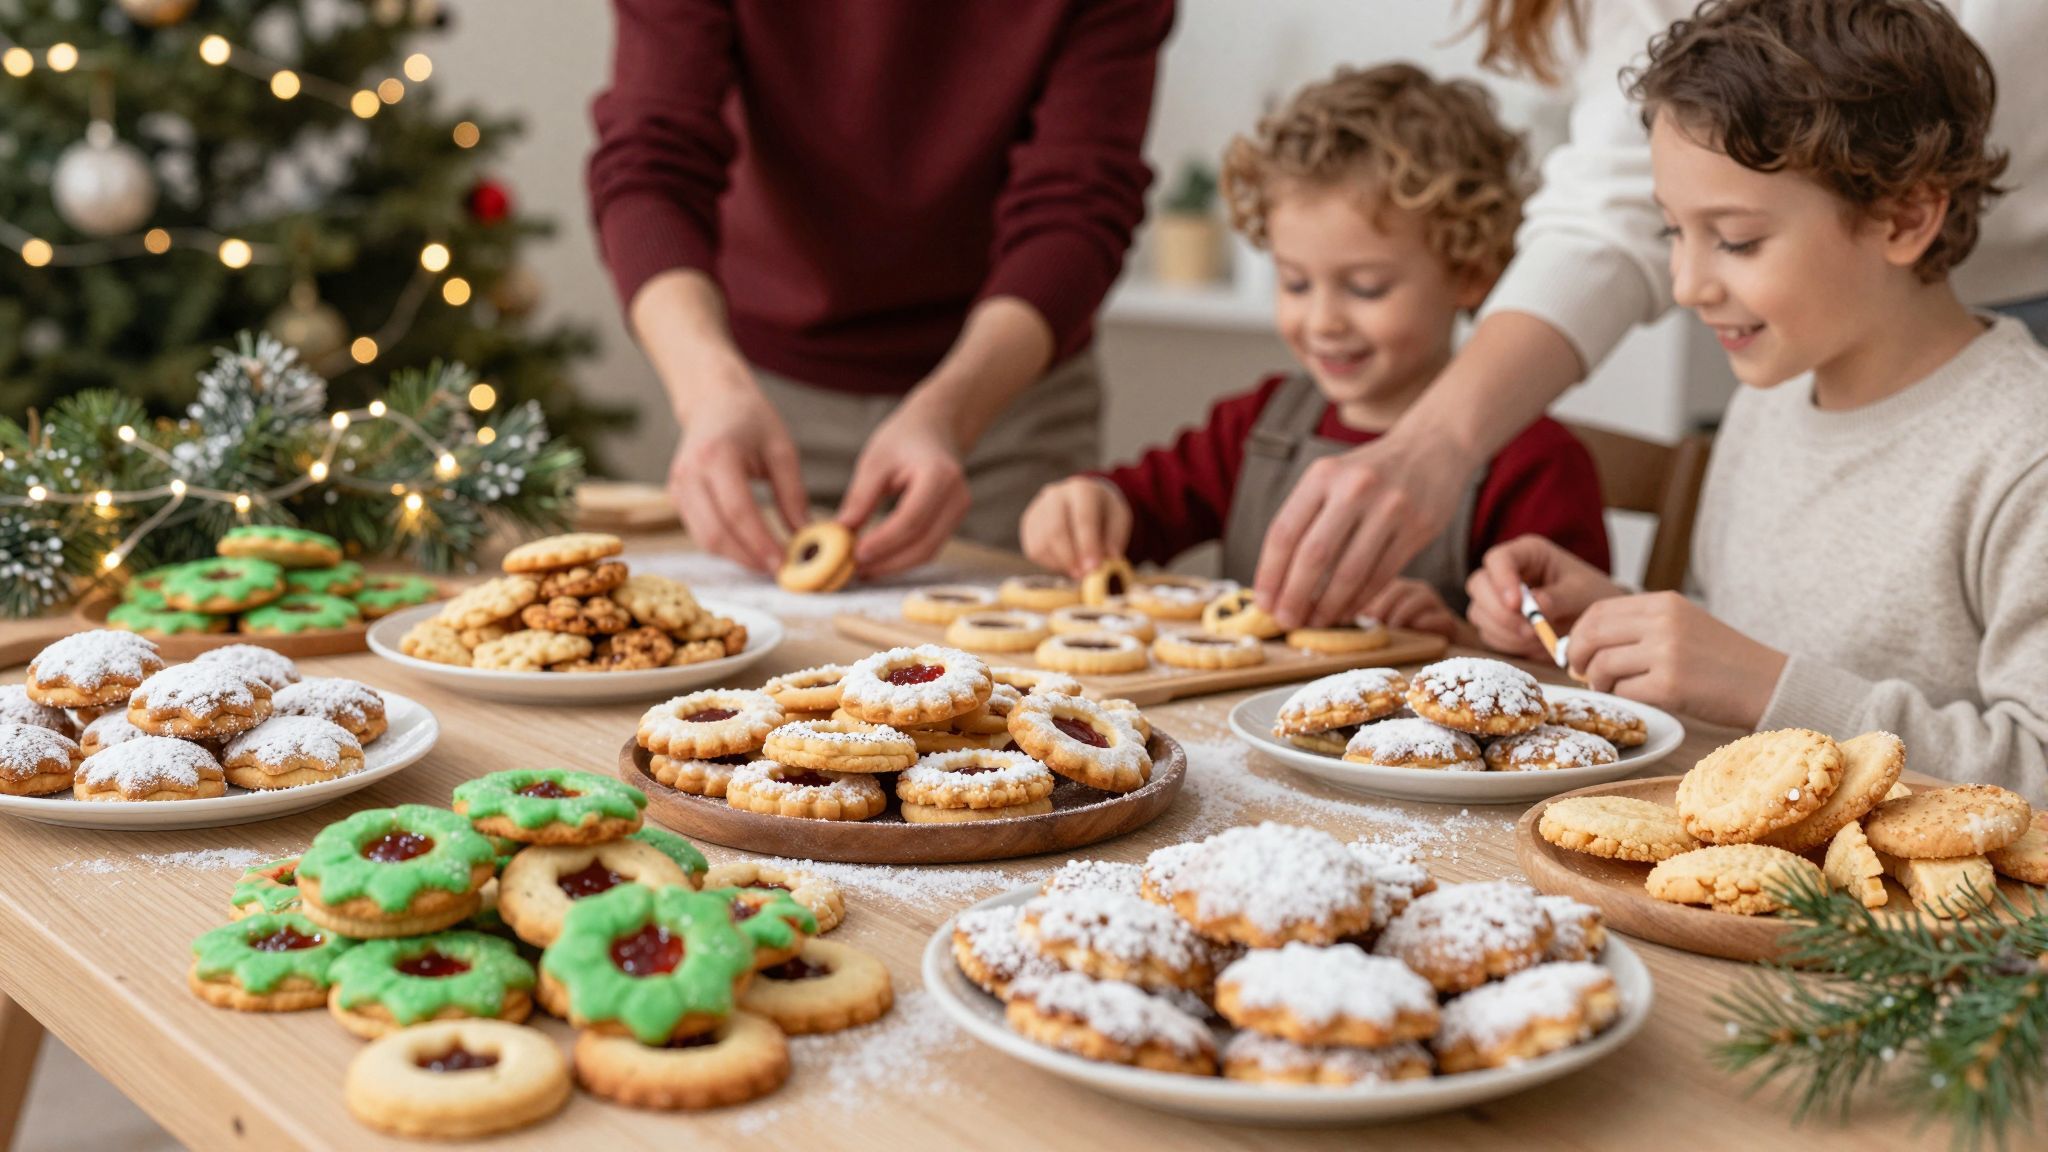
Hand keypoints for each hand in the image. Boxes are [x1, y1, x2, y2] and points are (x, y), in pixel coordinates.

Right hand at [668, 382, 807, 573]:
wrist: (713, 400)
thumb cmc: (750, 419)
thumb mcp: (781, 449)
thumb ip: (792, 494)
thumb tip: (806, 536)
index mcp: (716, 455)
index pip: (738, 512)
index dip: (761, 544)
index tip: (784, 564)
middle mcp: (690, 473)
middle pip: (716, 533)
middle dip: (749, 559)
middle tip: (780, 571)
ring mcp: (677, 487)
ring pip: (705, 540)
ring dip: (737, 558)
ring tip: (769, 562)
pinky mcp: (675, 498)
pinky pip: (700, 533)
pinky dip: (726, 547)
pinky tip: (750, 549)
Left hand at [838, 404, 970, 577]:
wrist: (935, 429)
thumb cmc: (904, 439)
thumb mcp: (875, 461)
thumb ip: (861, 497)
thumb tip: (841, 533)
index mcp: (939, 475)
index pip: (911, 520)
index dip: (883, 542)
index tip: (854, 554)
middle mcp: (956, 497)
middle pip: (923, 544)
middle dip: (887, 562)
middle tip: (854, 569)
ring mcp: (959, 512)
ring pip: (927, 552)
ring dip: (894, 566)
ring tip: (862, 569)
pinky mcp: (952, 522)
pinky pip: (928, 548)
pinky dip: (902, 558)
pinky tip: (878, 560)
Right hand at [1020, 477, 1131, 579]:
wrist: (1084, 502)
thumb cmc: (1104, 513)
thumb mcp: (1119, 519)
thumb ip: (1115, 538)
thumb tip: (1109, 559)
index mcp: (1082, 490)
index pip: (1083, 518)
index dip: (1088, 545)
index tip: (1094, 568)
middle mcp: (1055, 495)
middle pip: (1056, 530)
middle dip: (1070, 558)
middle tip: (1083, 575)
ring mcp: (1038, 508)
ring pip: (1042, 543)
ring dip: (1060, 563)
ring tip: (1077, 570)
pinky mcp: (1028, 524)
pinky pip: (1034, 550)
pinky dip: (1050, 563)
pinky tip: (1065, 563)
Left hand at [1254, 437, 1476, 628]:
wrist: (1433, 447)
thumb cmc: (1370, 473)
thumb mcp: (1333, 478)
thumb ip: (1307, 518)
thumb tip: (1277, 579)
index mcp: (1323, 475)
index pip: (1284, 532)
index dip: (1269, 573)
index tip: (1263, 603)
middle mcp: (1354, 487)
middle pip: (1314, 555)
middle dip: (1295, 596)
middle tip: (1286, 621)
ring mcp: (1390, 507)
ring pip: (1350, 571)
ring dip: (1328, 606)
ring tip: (1314, 623)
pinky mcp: (1418, 527)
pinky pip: (1382, 575)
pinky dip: (1359, 599)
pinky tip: (1346, 611)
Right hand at [1466, 535, 1627, 658]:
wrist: (1595, 621)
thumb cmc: (1591, 597)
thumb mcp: (1582, 594)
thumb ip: (1558, 598)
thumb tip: (1533, 606)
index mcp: (1528, 553)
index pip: (1499, 559)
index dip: (1502, 580)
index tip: (1517, 605)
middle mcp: (1507, 572)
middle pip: (1479, 585)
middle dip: (1499, 612)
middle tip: (1529, 630)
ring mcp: (1497, 597)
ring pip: (1479, 613)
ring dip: (1505, 631)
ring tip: (1539, 638)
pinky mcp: (1496, 621)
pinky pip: (1488, 634)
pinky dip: (1508, 643)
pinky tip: (1533, 644)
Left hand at [1567, 591, 1786, 728]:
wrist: (1768, 683)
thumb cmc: (1721, 660)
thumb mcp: (1683, 625)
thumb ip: (1640, 627)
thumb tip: (1584, 645)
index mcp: (1664, 602)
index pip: (1599, 610)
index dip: (1579, 632)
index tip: (1576, 651)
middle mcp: (1663, 622)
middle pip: (1593, 635)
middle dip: (1578, 657)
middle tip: (1580, 672)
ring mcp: (1666, 652)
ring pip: (1603, 665)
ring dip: (1598, 681)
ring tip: (1610, 688)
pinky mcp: (1671, 685)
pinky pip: (1624, 691)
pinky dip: (1622, 697)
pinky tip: (1634, 698)